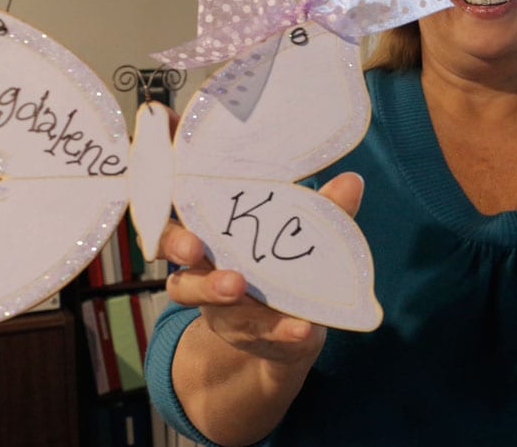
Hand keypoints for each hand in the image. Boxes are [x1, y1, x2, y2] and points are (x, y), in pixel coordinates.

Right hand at [158, 171, 364, 363]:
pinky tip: (301, 328)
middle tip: (194, 248)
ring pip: (209, 304)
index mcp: (211, 239)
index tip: (173, 202)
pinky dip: (281, 330)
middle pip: (179, 267)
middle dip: (181, 251)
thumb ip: (324, 210)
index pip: (174, 223)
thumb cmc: (286, 265)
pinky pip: (261, 334)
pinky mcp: (251, 336)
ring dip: (218, 292)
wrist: (296, 331)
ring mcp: (222, 309)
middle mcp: (205, 274)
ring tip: (238, 285)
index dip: (165, 215)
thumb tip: (351, 181)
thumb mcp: (304, 235)